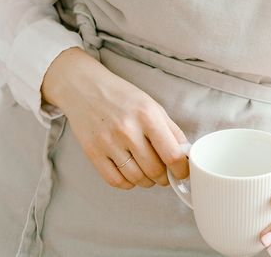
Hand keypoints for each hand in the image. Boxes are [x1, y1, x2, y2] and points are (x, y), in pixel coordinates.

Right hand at [41, 47, 189, 189]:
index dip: (181, 169)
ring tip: (148, 172)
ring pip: (137, 179)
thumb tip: (185, 154)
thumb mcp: (151, 105)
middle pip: (155, 170)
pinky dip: (128, 183)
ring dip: (147, 181)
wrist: (85, 88)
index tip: (182, 172)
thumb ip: (170, 129)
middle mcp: (128, 130)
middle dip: (164, 177)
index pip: (172, 154)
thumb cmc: (122, 96)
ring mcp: (109, 143)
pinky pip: (116, 181)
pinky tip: (131, 173)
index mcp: (147, 115)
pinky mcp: (93, 153)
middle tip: (164, 173)